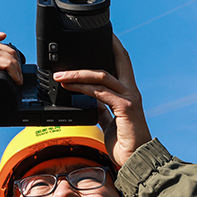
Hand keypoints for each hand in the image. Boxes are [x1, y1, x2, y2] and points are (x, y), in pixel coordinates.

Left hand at [53, 35, 150, 166]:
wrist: (136, 161)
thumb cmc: (125, 144)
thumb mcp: (110, 121)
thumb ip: (102, 109)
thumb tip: (90, 100)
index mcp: (128, 92)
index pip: (122, 62)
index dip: (114, 47)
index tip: (103, 36)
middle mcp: (131, 91)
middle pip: (117, 59)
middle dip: (102, 46)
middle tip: (81, 40)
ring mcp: (129, 98)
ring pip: (102, 76)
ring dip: (78, 74)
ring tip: (60, 76)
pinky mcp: (125, 108)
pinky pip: (100, 93)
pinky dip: (84, 88)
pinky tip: (71, 88)